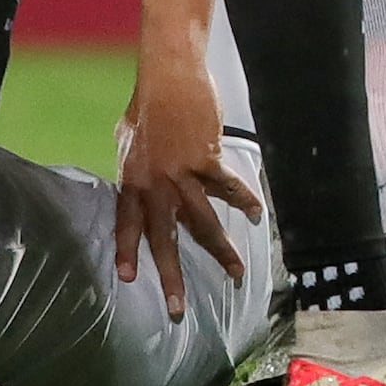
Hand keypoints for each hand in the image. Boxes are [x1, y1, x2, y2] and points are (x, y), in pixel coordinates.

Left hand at [108, 65, 259, 318]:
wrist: (168, 76)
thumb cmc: (147, 104)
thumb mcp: (129, 140)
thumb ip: (135, 168)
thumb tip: (139, 184)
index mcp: (132, 180)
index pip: (127, 224)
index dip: (128, 251)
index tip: (130, 280)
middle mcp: (154, 185)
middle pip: (164, 239)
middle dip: (172, 276)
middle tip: (178, 310)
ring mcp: (181, 174)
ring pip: (202, 223)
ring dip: (220, 251)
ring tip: (236, 274)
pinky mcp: (206, 159)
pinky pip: (228, 188)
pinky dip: (245, 201)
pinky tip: (258, 215)